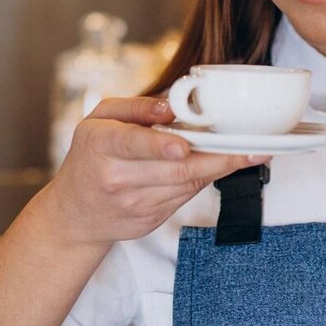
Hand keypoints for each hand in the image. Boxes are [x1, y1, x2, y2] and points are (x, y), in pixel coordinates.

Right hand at [43, 97, 265, 246]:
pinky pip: (184, 198)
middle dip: (216, 159)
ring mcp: (132, 204)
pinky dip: (204, 181)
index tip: (183, 146)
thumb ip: (134, 107)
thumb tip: (170, 104)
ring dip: (219, 169)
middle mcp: (115, 177)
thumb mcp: (98, 120)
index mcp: (100, 144)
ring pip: (186, 185)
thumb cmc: (90, 155)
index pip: (132, 144)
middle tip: (251, 149)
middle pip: (173, 169)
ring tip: (247, 154)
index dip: (159, 145)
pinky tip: (219, 167)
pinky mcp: (149, 221)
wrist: (73, 214)